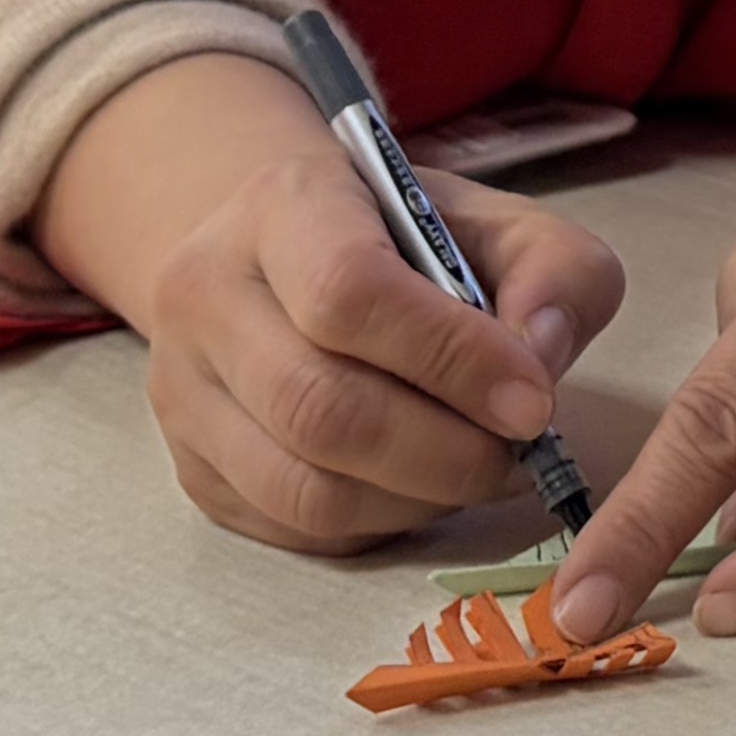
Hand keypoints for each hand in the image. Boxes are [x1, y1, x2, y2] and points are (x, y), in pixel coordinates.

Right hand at [48, 54, 632, 554]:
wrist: (284, 253)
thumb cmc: (402, 236)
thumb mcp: (498, 220)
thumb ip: (552, 272)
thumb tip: (542, 357)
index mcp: (282, 206)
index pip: (349, 293)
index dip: (451, 360)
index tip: (534, 403)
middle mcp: (207, 294)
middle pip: (319, 407)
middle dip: (444, 452)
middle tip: (517, 454)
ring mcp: (183, 389)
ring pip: (301, 488)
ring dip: (415, 500)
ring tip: (478, 472)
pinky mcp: (191, 467)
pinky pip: (290, 529)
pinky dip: (376, 525)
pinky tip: (421, 487)